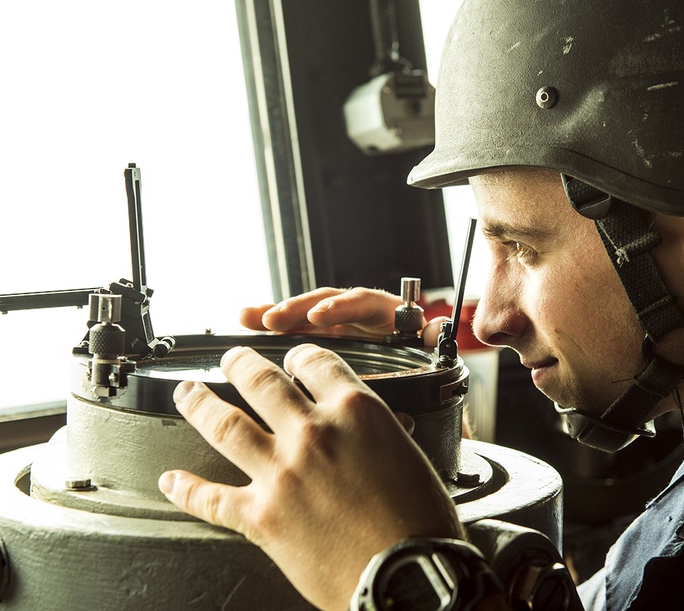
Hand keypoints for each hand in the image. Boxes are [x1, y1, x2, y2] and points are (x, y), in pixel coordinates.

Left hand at [159, 344, 464, 610]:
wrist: (408, 577)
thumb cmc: (420, 525)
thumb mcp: (409, 456)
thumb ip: (378, 435)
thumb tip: (365, 434)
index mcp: (356, 412)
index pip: (315, 363)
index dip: (297, 356)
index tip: (290, 359)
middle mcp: (312, 433)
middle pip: (260, 381)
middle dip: (239, 363)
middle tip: (230, 358)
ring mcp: (280, 473)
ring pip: (224, 424)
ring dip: (199, 404)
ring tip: (186, 394)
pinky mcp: (260, 517)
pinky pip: (211, 498)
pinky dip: (185, 489)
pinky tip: (172, 481)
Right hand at [240, 287, 445, 345]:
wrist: (409, 381)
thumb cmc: (416, 361)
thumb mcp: (425, 349)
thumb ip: (428, 338)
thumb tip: (438, 327)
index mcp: (385, 312)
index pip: (362, 302)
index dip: (340, 308)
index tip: (318, 318)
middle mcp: (357, 312)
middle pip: (325, 303)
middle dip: (298, 309)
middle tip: (274, 320)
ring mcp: (336, 324)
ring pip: (304, 314)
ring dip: (277, 314)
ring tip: (250, 317)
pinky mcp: (319, 337)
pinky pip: (294, 329)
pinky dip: (271, 325)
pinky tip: (245, 322)